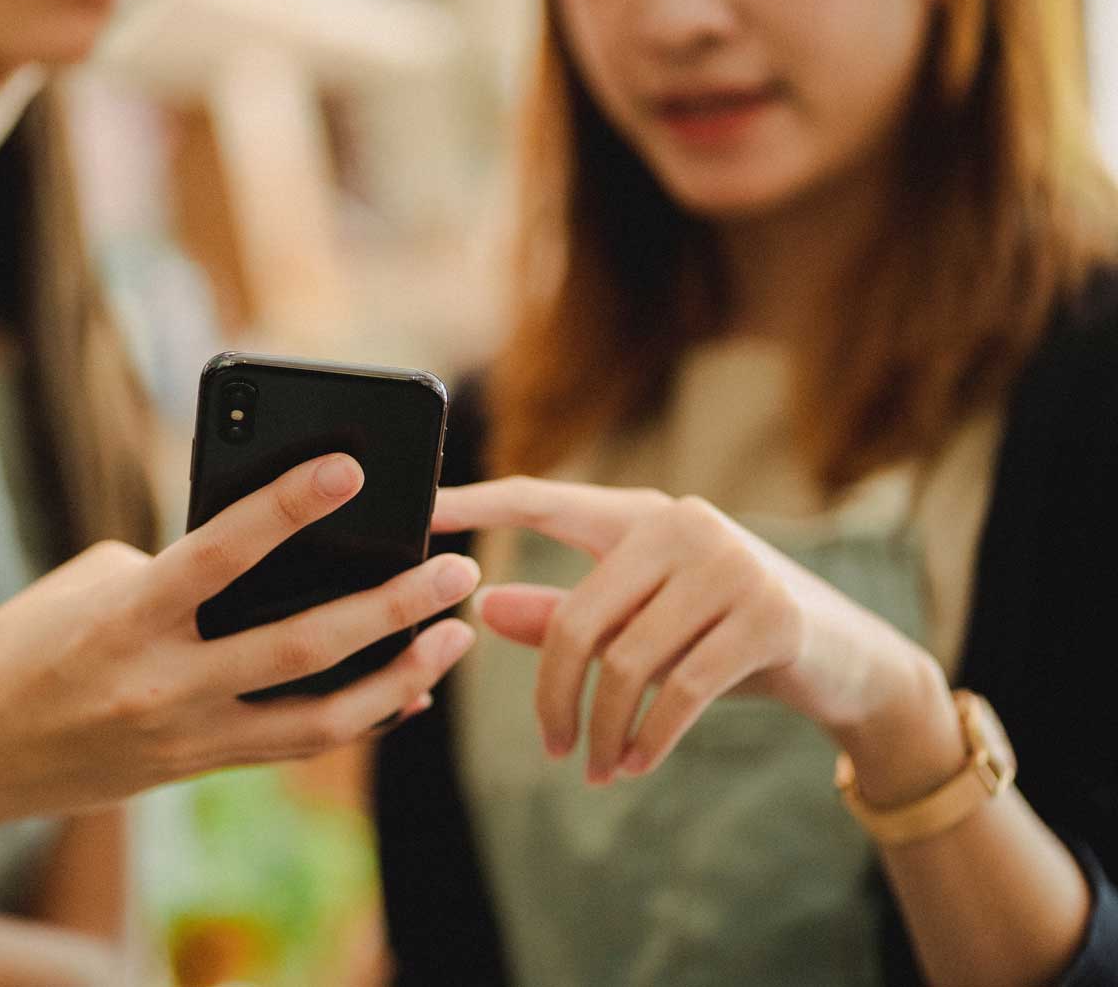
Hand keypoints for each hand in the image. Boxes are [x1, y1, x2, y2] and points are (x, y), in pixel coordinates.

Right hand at [0, 454, 480, 822]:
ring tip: (452, 636)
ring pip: (320, 716)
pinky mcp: (200, 768)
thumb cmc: (23, 645)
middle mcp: (164, 683)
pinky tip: (404, 690)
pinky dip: (359, 717)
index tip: (351, 467)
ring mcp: (188, 736)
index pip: (221, 552)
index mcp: (126, 618)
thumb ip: (175, 566)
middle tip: (453, 569)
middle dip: (391, 605)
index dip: (289, 505)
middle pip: (302, 645)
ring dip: (399, 675)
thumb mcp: (87, 584)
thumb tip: (264, 556)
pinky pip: (296, 744)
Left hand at [433, 477, 934, 785]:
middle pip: (579, 617)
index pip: (544, 502)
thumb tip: (481, 605)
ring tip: (598, 768)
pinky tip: (634, 764)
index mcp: (642, 516)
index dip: (479, 503)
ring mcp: (731, 565)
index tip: (422, 510)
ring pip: (627, 663)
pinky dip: (648, 740)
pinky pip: (678, 692)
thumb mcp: (647, 624)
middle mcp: (683, 524)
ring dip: (604, 731)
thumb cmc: (727, 637)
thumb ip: (566, 614)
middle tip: (554, 749)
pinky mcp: (767, 616)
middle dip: (555, 696)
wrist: (848, 661)